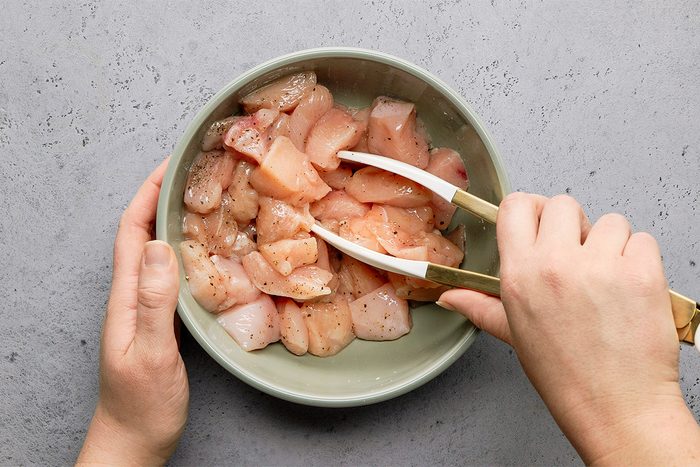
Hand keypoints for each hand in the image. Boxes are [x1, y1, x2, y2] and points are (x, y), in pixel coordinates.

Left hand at [78, 159, 187, 465]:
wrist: (135, 438)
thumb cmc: (141, 404)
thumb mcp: (149, 353)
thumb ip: (154, 302)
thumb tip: (158, 246)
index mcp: (126, 296)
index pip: (130, 232)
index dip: (148, 194)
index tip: (171, 164)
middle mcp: (133, 294)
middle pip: (142, 232)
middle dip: (162, 195)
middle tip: (195, 173)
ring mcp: (146, 306)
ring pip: (157, 249)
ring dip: (174, 218)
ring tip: (204, 199)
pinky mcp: (161, 318)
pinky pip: (172, 272)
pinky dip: (187, 249)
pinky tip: (207, 249)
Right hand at [438, 193, 699, 463]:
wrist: (617, 407)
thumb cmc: (567, 375)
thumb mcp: (515, 334)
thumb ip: (480, 306)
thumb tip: (450, 297)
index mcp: (520, 274)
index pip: (517, 206)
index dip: (531, 210)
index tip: (540, 222)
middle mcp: (556, 264)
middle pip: (563, 204)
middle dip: (572, 225)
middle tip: (577, 256)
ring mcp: (600, 266)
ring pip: (609, 221)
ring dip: (610, 243)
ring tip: (607, 279)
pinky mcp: (642, 273)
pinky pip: (643, 239)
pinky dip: (641, 258)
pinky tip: (630, 287)